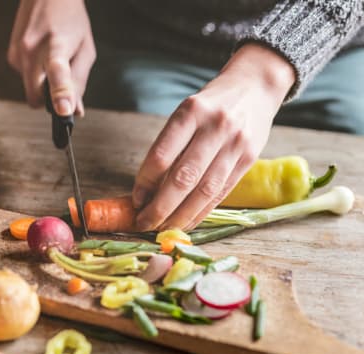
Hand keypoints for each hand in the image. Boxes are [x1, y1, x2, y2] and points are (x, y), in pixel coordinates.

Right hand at [7, 0, 94, 115]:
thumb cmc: (70, 20)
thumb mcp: (85, 50)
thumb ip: (80, 82)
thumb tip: (75, 111)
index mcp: (56, 44)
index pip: (57, 71)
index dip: (60, 93)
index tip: (63, 110)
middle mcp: (31, 49)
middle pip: (36, 97)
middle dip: (48, 101)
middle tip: (64, 89)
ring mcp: (17, 53)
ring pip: (31, 90)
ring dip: (44, 85)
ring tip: (54, 60)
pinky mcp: (11, 57)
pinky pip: (26, 80)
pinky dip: (36, 76)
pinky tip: (42, 56)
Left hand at [132, 44, 295, 230]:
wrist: (255, 86)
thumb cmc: (210, 104)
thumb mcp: (186, 112)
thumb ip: (170, 146)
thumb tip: (147, 190)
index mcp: (191, 111)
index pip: (162, 155)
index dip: (145, 182)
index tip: (135, 200)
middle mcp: (215, 127)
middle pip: (183, 177)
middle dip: (160, 207)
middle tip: (144, 223)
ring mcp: (235, 144)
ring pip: (204, 190)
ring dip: (181, 216)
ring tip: (163, 228)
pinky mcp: (250, 159)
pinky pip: (221, 193)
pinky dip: (201, 212)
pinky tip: (187, 222)